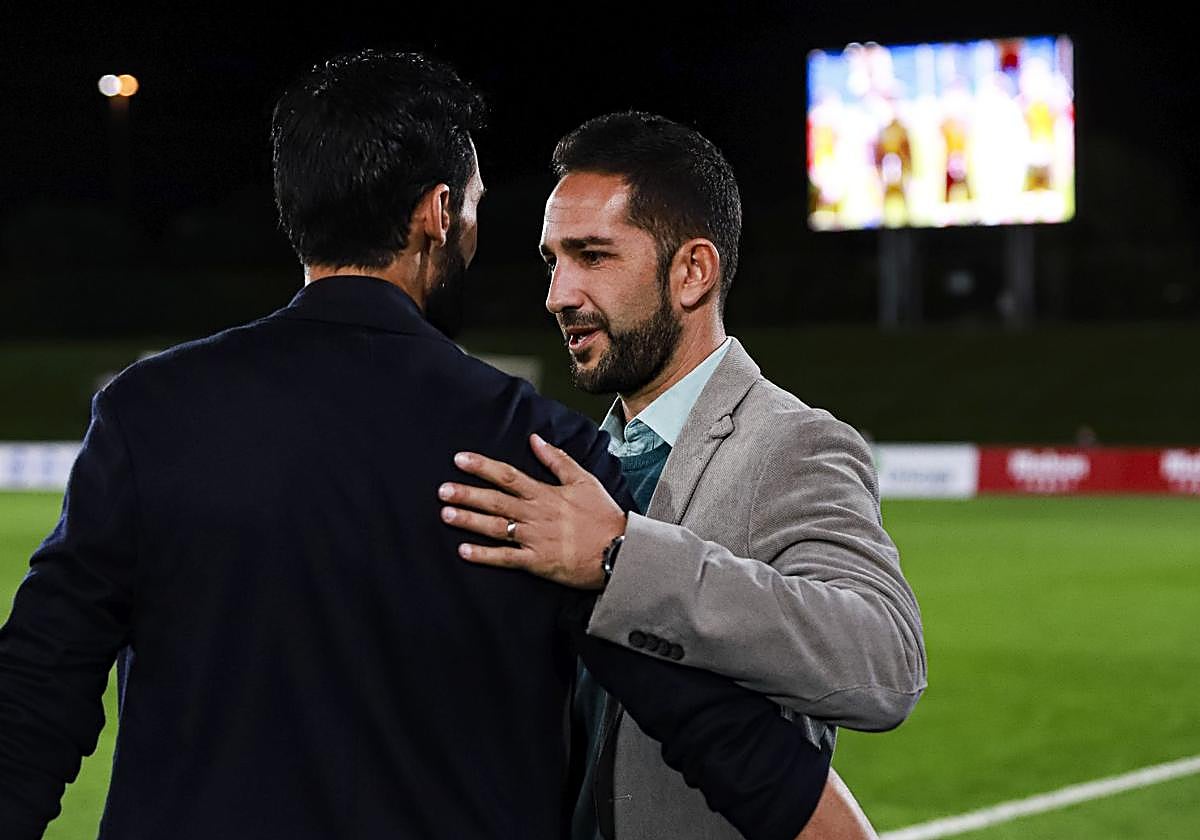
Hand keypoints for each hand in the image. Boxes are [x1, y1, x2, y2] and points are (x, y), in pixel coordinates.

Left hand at [438, 433, 626, 588]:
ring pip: (495, 527)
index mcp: (545, 494)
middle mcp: (535, 514)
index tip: (460, 460)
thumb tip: (535, 439)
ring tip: (446, 514)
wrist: (619, 550)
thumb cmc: (603, 515)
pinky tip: (464, 550)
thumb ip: (557, 459)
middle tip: (442, 489)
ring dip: (469, 520)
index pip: (508, 475)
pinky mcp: (536, 562)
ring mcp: (534, 538)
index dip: (482, 466)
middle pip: (495, 501)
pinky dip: (485, 555)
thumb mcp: (583, 480)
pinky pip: (506, 558)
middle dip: (467, 493)